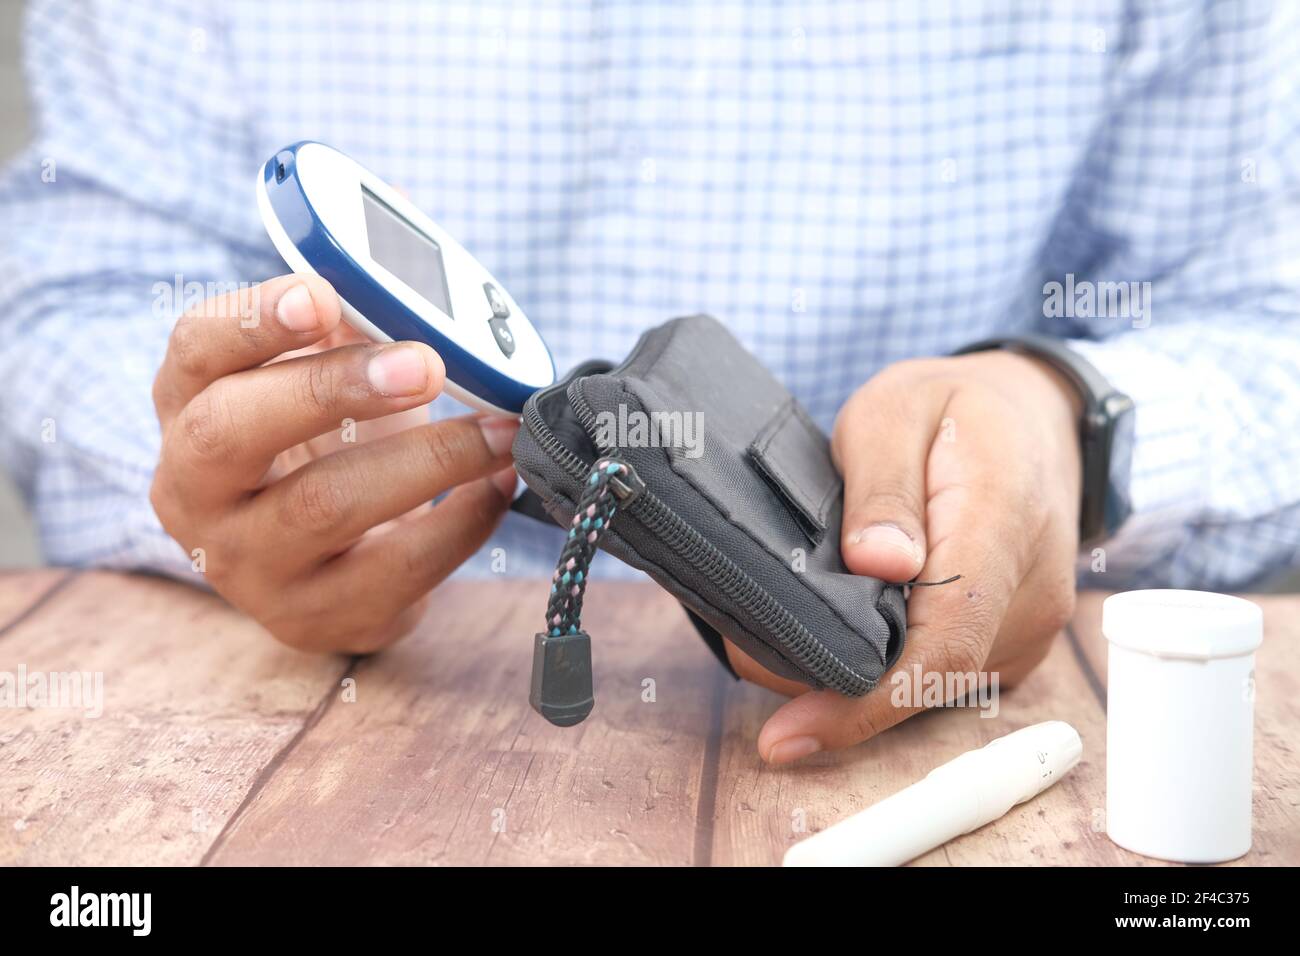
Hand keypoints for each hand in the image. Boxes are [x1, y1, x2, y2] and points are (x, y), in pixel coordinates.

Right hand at [150, 274, 518, 652]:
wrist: (337, 575)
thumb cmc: (329, 456)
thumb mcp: (322, 389)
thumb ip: (344, 337)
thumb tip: (409, 295)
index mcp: (189, 413)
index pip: (195, 353)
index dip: (253, 320)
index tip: (322, 295)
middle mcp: (196, 493)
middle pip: (233, 430)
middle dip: (331, 388)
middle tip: (424, 365)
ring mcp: (251, 565)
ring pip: (323, 505)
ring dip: (428, 458)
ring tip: (497, 430)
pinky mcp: (317, 617)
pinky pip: (396, 567)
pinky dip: (462, 520)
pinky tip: (499, 482)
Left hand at [725, 351, 1083, 763]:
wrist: (1032, 417)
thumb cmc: (954, 409)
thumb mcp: (897, 410)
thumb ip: (884, 486)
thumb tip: (878, 563)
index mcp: (1003, 523)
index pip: (942, 640)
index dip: (865, 701)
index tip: (791, 732)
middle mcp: (1030, 592)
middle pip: (925, 674)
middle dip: (832, 687)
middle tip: (745, 653)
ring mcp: (1029, 626)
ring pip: (929, 684)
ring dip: (856, 675)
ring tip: (782, 631)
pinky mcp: (1013, 642)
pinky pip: (942, 674)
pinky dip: (885, 665)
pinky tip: (839, 631)